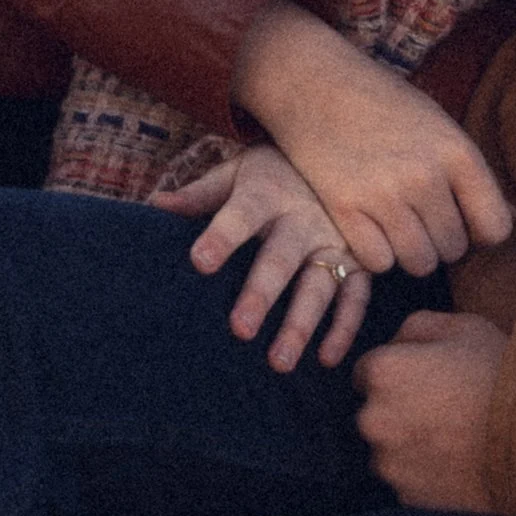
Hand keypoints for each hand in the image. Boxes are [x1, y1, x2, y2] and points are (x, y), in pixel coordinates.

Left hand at [154, 146, 376, 370]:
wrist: (341, 153)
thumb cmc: (275, 172)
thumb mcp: (238, 173)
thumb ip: (200, 195)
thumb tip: (154, 206)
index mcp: (267, 194)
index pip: (241, 215)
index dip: (222, 237)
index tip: (199, 261)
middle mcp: (303, 219)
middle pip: (281, 258)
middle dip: (262, 293)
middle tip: (240, 330)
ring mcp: (335, 241)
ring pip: (320, 285)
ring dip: (301, 325)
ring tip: (278, 362)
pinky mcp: (360, 260)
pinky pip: (356, 297)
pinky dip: (344, 328)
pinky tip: (325, 360)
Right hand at [231, 1, 514, 281]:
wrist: (315, 82)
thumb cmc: (384, 104)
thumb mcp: (439, 125)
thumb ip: (472, 175)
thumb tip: (515, 221)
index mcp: (458, 152)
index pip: (496, 227)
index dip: (481, 230)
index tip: (462, 218)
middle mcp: (425, 176)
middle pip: (454, 249)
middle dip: (440, 239)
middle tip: (419, 215)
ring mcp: (384, 194)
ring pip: (419, 263)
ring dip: (410, 251)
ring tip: (397, 223)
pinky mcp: (345, 208)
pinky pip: (378, 263)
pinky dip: (375, 252)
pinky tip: (368, 225)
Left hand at [353, 310, 507, 510]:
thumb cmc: (499, 373)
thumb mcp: (462, 327)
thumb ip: (416, 328)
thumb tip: (398, 344)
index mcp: (382, 373)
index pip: (367, 371)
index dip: (398, 370)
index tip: (425, 377)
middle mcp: (373, 420)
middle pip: (374, 412)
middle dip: (398, 408)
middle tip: (443, 407)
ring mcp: (390, 464)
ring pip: (389, 450)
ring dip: (409, 443)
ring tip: (453, 437)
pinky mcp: (409, 496)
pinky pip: (408, 480)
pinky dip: (425, 472)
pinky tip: (457, 461)